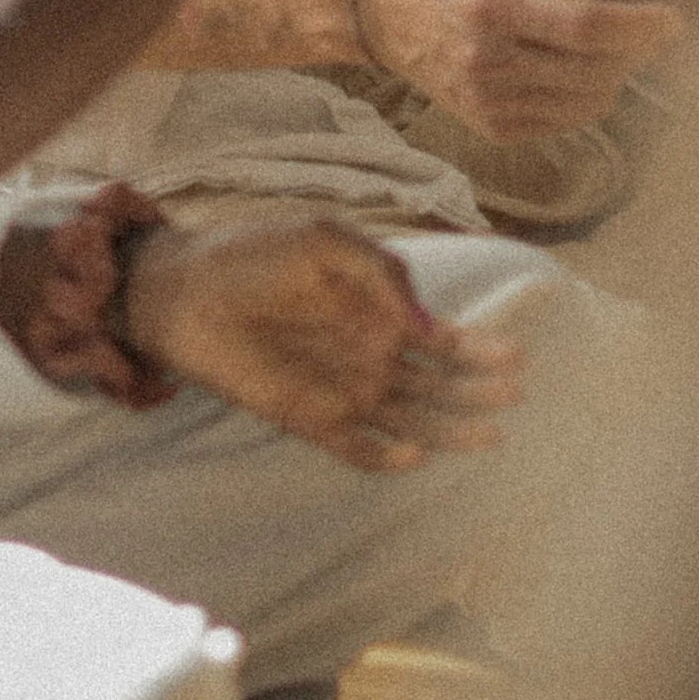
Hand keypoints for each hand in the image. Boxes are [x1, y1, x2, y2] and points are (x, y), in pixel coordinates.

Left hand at [126, 218, 525, 472]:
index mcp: (378, 313)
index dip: (480, 350)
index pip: (443, 341)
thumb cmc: (252, 253)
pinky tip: (412, 452)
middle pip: (438, 386)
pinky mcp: (307, 417)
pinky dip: (384, 457)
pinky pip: (355, 447)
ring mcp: (340, 390)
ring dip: (450, 430)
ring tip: (490, 434)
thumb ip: (382, 273)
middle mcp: (368, 356)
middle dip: (478, 391)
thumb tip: (428, 327)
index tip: (516, 355)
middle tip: (513, 394)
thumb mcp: (326, 242)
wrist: (183, 286)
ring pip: (410, 421)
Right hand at [352, 0, 682, 137]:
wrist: (377, 6)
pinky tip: (576, 68)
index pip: (587, 28)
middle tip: (651, 29)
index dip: (642, 28)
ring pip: (585, 102)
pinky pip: (562, 122)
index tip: (673, 20)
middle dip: (638, 51)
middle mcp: (484, 55)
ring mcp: (483, 96)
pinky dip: (584, 98)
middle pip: (595, 69)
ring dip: (615, 75)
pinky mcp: (486, 123)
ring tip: (613, 45)